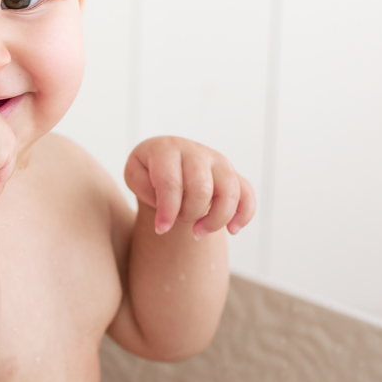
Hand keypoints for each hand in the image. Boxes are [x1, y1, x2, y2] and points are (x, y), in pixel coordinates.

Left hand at [124, 137, 255, 238]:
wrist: (168, 160)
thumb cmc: (149, 171)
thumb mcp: (134, 174)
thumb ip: (143, 186)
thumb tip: (165, 204)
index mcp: (168, 149)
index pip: (171, 182)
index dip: (167, 210)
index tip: (161, 229)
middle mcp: (196, 152)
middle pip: (201, 188)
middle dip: (189, 213)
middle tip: (178, 221)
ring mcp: (218, 162)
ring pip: (229, 191)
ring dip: (216, 219)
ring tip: (198, 232)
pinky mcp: (233, 174)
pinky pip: (247, 194)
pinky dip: (243, 215)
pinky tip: (232, 230)